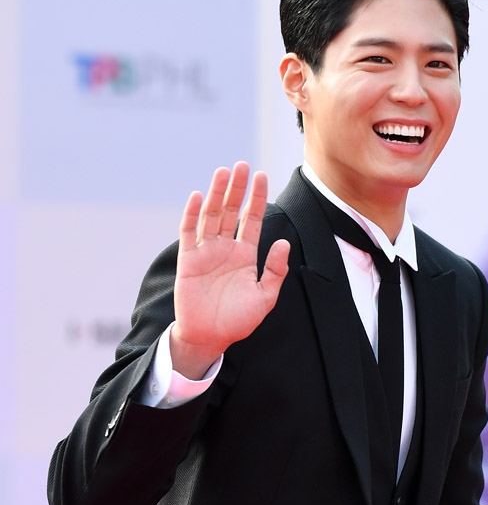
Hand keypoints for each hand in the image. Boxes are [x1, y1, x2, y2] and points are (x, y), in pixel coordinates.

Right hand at [170, 162, 289, 378]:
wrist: (210, 338)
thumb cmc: (238, 321)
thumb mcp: (265, 297)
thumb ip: (275, 270)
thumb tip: (283, 242)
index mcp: (245, 255)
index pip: (252, 220)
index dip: (256, 199)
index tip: (261, 176)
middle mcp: (225, 249)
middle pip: (231, 211)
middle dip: (236, 189)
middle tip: (242, 166)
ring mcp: (205, 252)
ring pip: (211, 216)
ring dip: (216, 194)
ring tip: (223, 172)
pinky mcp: (188, 260)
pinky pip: (189, 233)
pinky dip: (193, 214)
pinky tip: (198, 196)